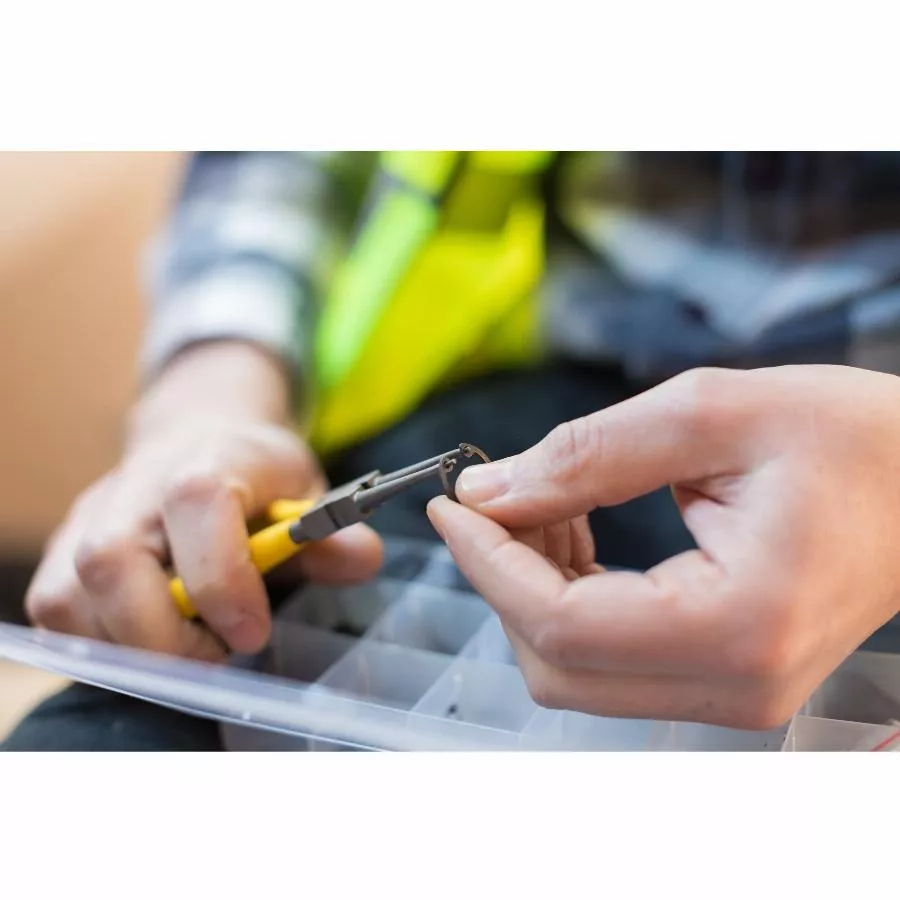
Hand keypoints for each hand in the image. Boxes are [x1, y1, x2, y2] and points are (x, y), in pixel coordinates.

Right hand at [26, 343, 382, 660]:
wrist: (197, 441)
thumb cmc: (256, 477)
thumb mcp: (308, 492)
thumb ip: (332, 532)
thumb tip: (361, 558)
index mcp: (208, 461)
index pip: (196, 503)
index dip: (222, 578)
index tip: (253, 633)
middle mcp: (137, 486)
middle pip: (109, 560)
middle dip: (163, 635)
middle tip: (218, 653)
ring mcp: (90, 518)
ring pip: (68, 596)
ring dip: (129, 647)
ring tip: (188, 645)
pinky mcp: (64, 552)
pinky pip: (56, 612)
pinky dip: (101, 646)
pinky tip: (153, 640)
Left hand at [427, 365, 899, 728]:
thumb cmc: (851, 438)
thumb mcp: (710, 414)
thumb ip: (585, 454)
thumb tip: (489, 489)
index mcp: (738, 626)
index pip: (561, 624)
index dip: (486, 563)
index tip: (452, 504)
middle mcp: (736, 686)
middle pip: (557, 664)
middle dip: (504, 577)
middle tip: (499, 495)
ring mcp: (733, 694)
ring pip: (575, 668)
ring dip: (534, 586)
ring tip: (551, 500)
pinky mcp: (725, 678)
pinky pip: (610, 657)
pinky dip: (570, 597)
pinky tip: (577, 529)